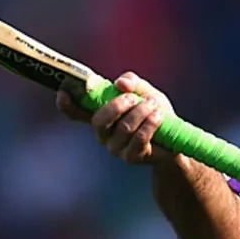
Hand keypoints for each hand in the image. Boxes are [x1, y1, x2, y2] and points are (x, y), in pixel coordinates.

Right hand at [57, 72, 176, 164]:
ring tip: (154, 105)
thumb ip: (132, 82)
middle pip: (98, 121)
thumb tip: (120, 83)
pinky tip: (158, 116)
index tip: (64, 91)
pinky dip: (150, 124)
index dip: (66, 104)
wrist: (175, 138)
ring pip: (122, 128)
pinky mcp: (131, 156)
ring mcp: (116, 147)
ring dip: (140, 112)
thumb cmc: (154, 112)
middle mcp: (103, 133)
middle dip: (116, 106)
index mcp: (101, 114)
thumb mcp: (144, 91)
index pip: (76, 112)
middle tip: (133, 97)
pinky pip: (138, 139)